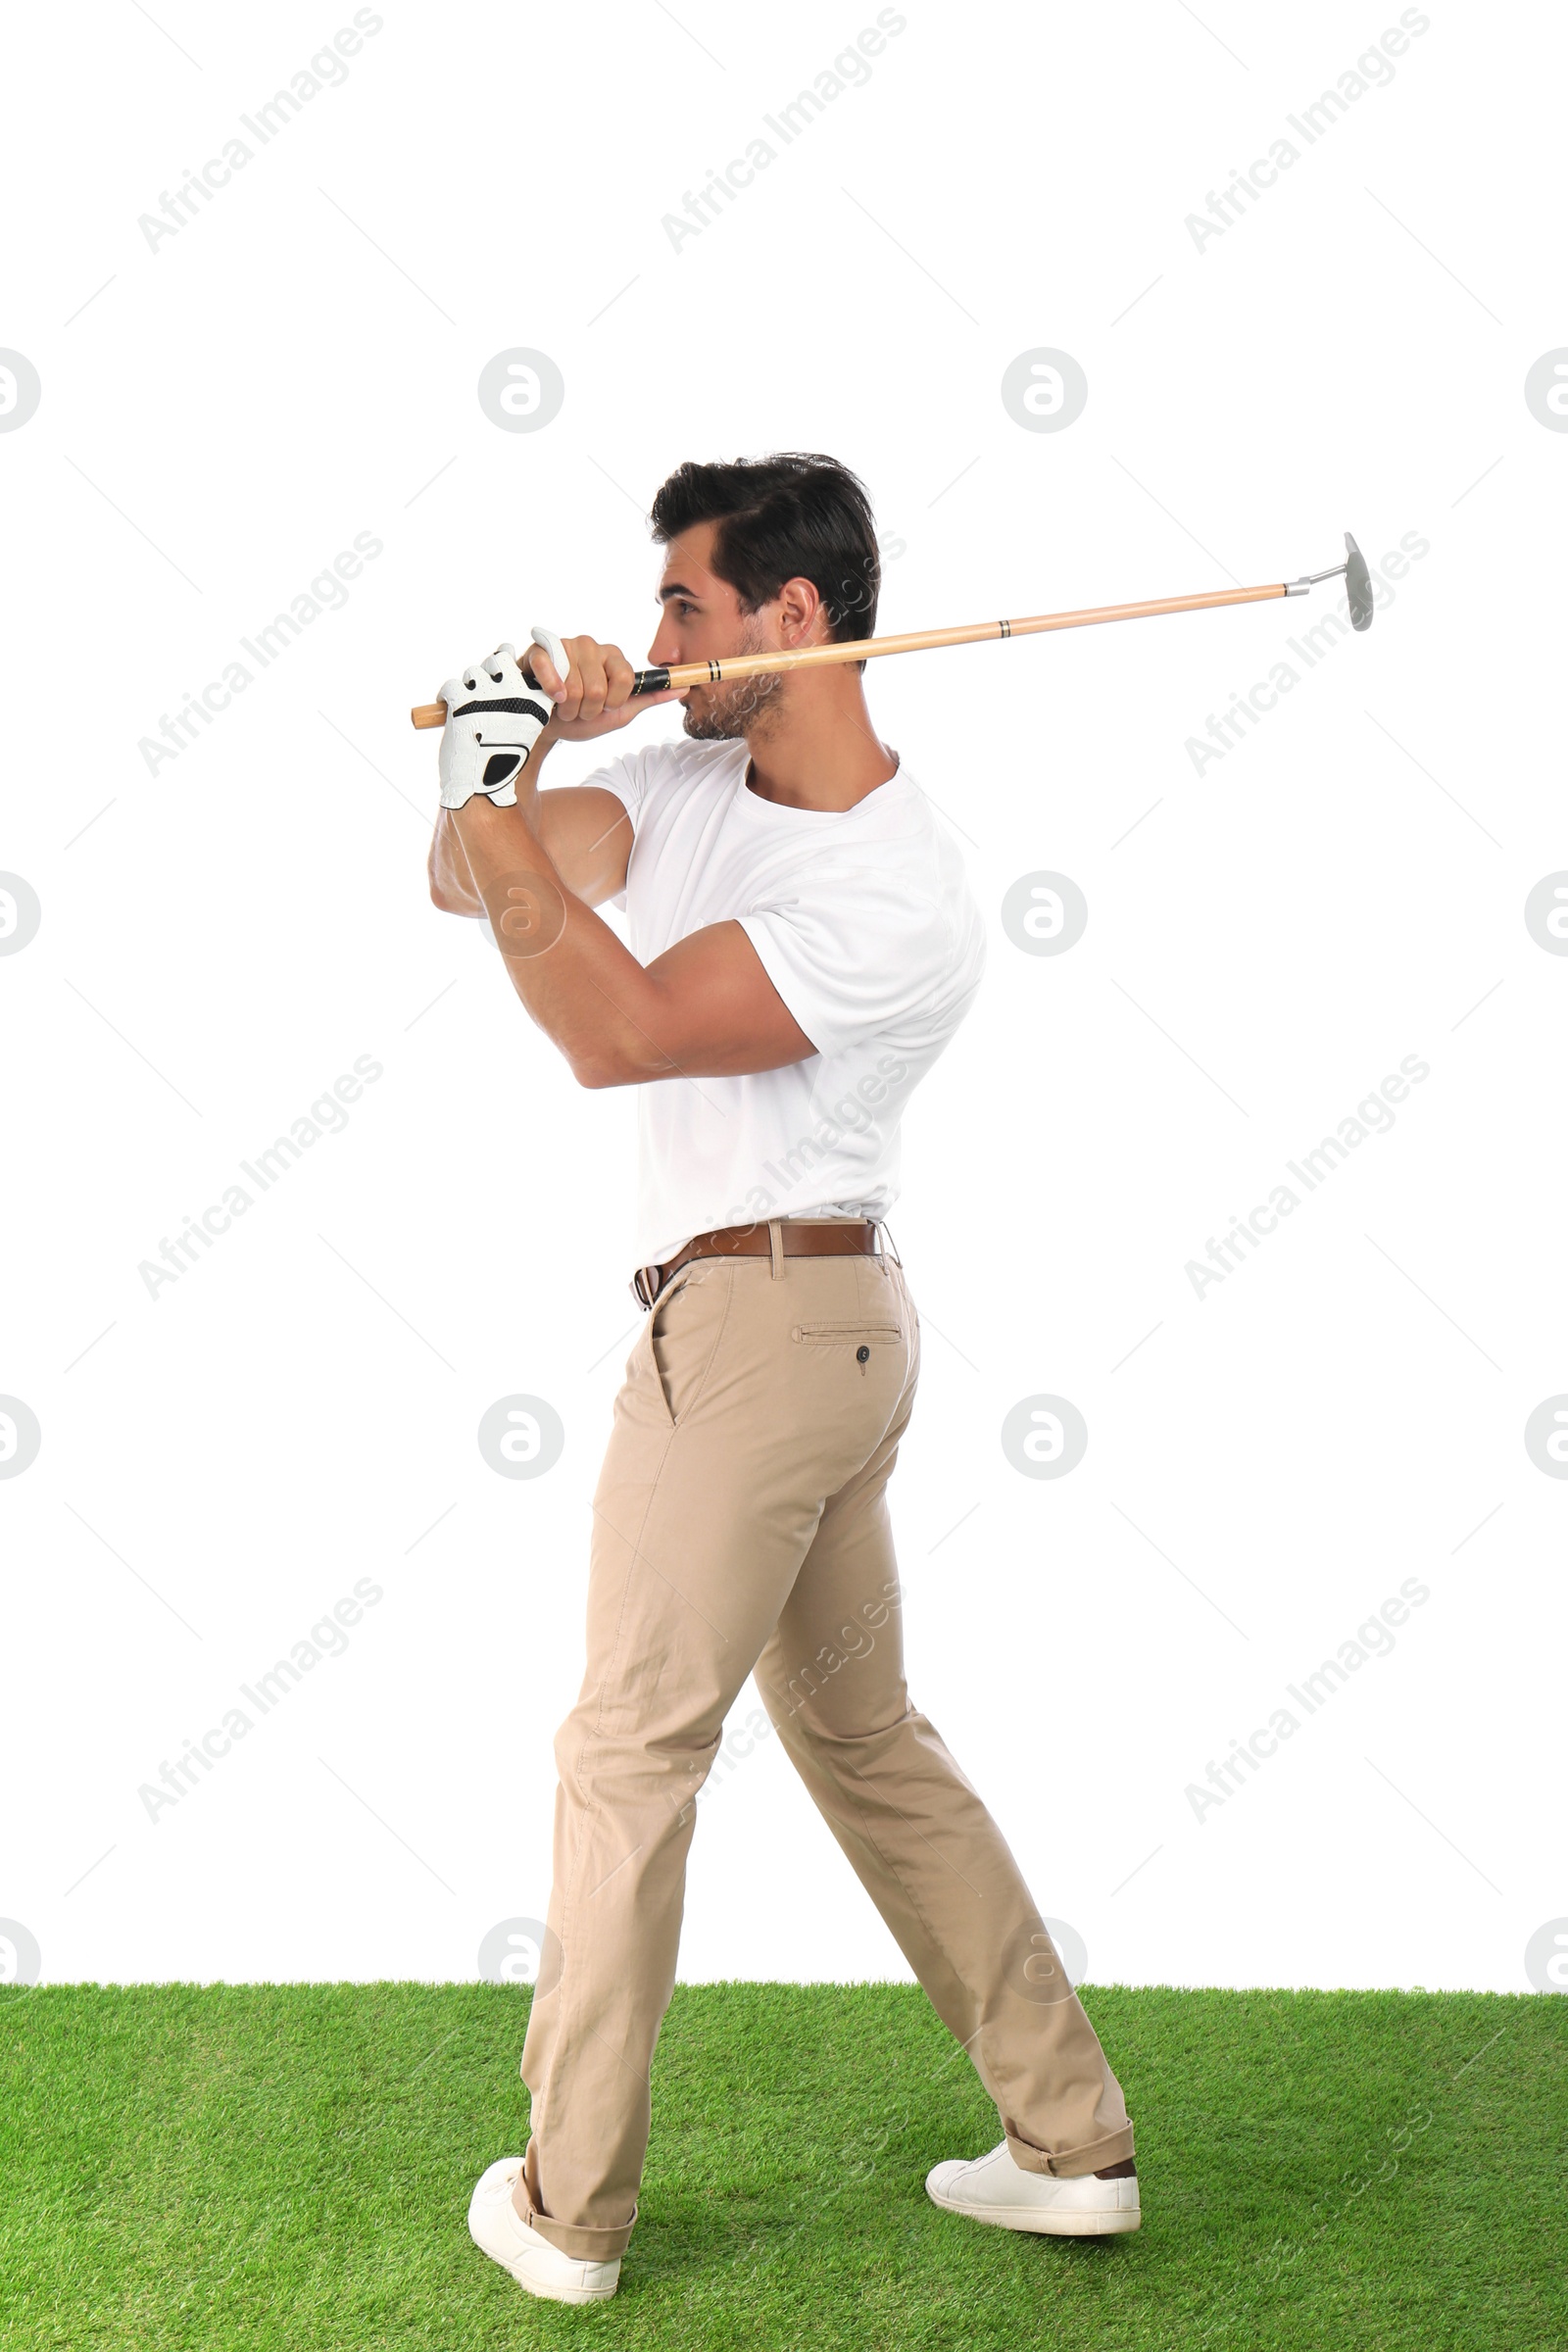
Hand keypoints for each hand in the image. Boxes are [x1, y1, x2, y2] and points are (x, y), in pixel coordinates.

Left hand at [436, 632, 564, 810]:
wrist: (481, 790)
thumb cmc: (501, 761)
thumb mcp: (522, 725)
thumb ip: (517, 694)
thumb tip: (504, 649)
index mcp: (535, 702)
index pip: (528, 663)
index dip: (510, 669)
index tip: (506, 688)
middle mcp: (515, 694)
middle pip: (498, 660)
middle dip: (487, 674)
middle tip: (482, 699)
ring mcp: (489, 696)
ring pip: (473, 671)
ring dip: (467, 686)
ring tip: (467, 709)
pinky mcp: (463, 702)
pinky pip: (451, 684)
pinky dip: (447, 694)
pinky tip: (449, 707)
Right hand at [527, 633, 679, 741]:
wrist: (547, 728)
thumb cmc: (582, 718)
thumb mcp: (620, 712)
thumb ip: (649, 698)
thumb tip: (685, 687)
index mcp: (613, 658)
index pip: (626, 679)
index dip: (613, 702)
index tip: (604, 707)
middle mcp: (591, 646)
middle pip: (599, 688)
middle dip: (587, 710)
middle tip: (579, 709)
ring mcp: (565, 646)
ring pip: (575, 687)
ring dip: (568, 708)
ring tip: (562, 705)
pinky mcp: (540, 651)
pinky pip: (550, 670)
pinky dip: (551, 692)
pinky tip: (550, 697)